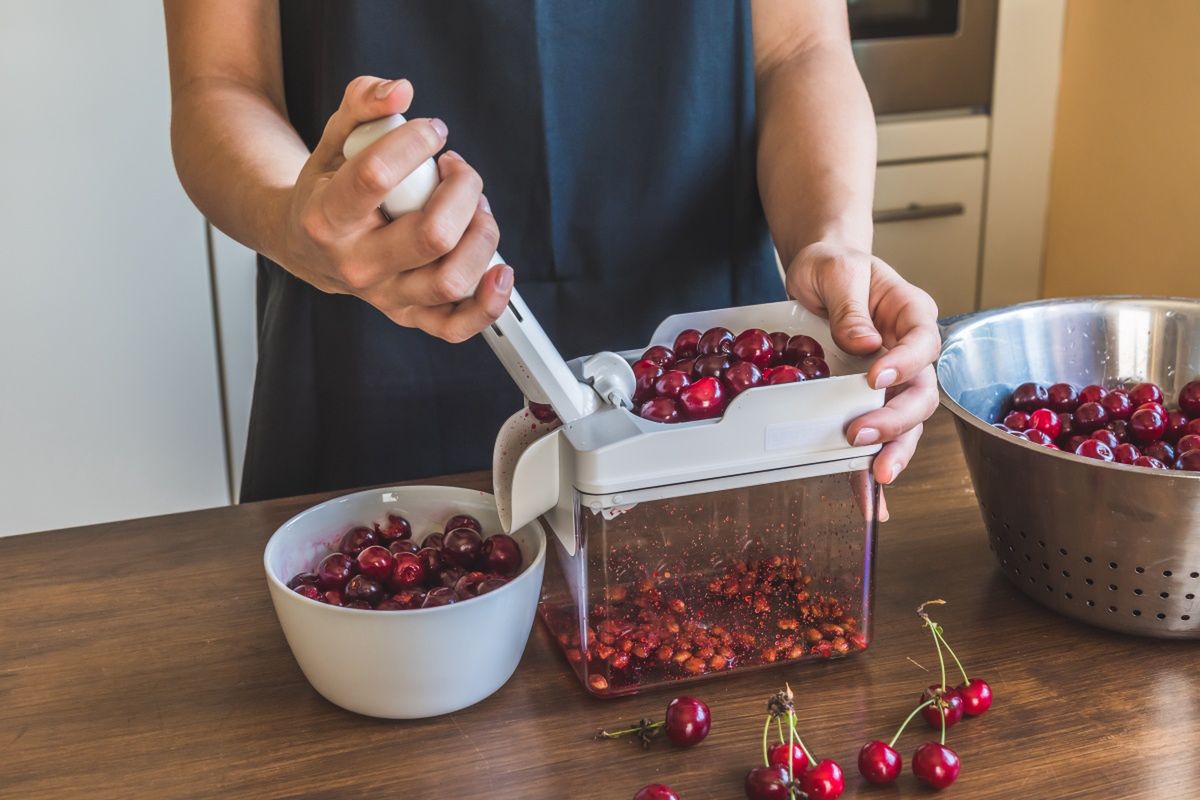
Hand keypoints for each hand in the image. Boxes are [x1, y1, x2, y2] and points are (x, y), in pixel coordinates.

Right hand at [279, 76, 511, 341]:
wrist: (308, 245)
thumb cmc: (328, 189)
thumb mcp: (334, 138)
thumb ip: (362, 102)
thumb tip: (400, 90)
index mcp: (327, 218)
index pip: (377, 177)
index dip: (416, 141)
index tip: (432, 131)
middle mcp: (357, 265)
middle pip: (432, 235)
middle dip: (463, 189)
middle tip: (457, 169)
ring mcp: (386, 295)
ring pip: (452, 279)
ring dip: (481, 234)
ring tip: (475, 207)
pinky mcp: (410, 314)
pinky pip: (456, 326)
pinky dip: (488, 303)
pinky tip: (500, 269)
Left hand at [785, 241, 940, 494]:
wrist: (817, 273)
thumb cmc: (833, 265)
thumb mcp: (837, 271)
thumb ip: (850, 305)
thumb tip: (864, 342)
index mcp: (911, 314)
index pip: (923, 343)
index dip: (904, 363)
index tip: (874, 377)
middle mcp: (909, 351)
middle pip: (921, 392)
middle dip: (896, 420)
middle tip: (862, 434)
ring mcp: (892, 379)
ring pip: (906, 422)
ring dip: (893, 450)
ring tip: (876, 475)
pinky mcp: (867, 400)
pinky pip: (875, 436)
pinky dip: (869, 468)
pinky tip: (868, 497)